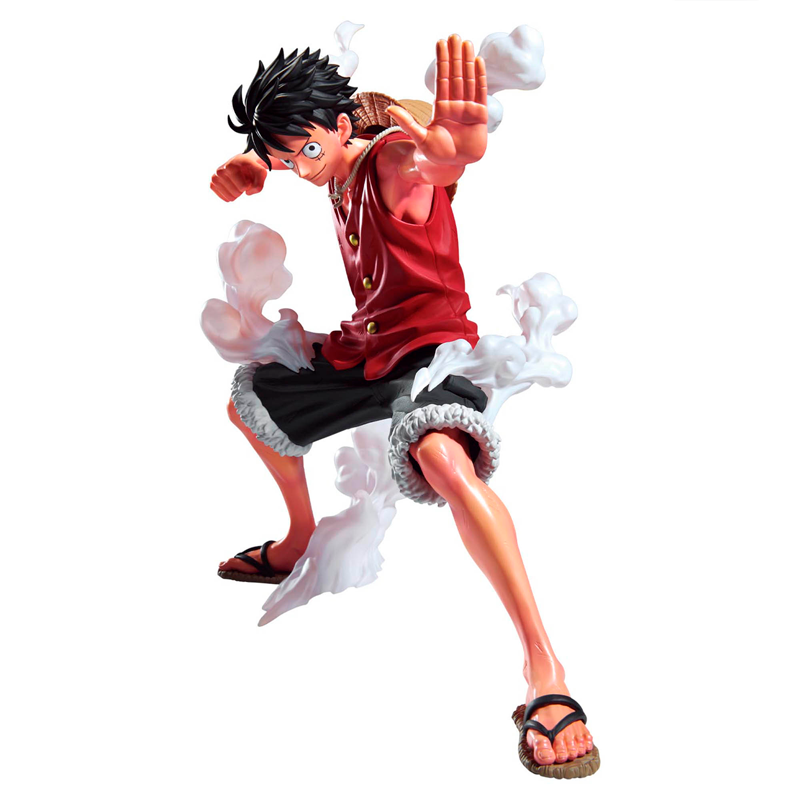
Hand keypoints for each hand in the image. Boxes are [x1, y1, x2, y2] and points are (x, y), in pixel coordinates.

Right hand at [210, 153, 266, 201]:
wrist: (240, 162)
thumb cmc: (251, 168)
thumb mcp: (260, 172)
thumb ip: (260, 183)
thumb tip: (247, 193)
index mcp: (231, 165)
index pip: (243, 186)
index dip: (249, 184)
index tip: (247, 177)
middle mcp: (220, 171)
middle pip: (236, 193)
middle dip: (242, 189)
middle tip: (242, 180)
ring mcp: (215, 178)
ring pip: (230, 198)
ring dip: (237, 192)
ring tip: (237, 182)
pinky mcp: (212, 184)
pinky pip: (225, 199)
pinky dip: (231, 196)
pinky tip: (232, 187)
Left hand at [387, 34, 487, 167]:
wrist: (452, 167)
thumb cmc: (436, 154)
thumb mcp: (420, 137)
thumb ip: (407, 122)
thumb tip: (388, 108)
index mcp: (441, 107)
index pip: (441, 79)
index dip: (441, 61)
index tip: (441, 43)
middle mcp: (455, 105)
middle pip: (455, 76)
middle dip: (455, 56)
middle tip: (454, 36)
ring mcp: (468, 109)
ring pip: (468, 80)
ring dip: (468, 62)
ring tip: (467, 43)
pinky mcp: (480, 116)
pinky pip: (481, 93)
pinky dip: (480, 78)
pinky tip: (479, 62)